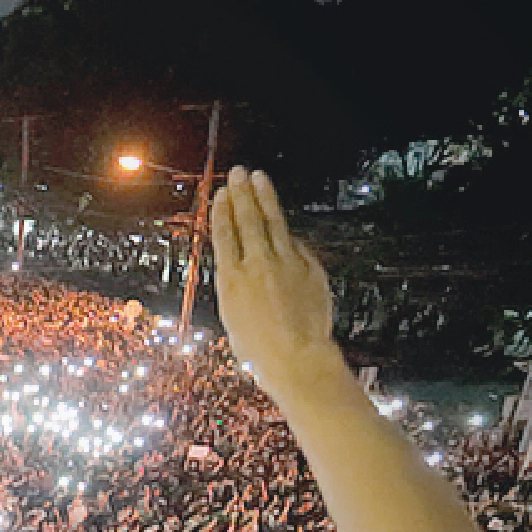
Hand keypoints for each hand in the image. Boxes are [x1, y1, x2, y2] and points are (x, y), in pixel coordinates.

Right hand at [210, 168, 342, 395]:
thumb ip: (238, 286)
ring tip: (260, 179)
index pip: (225, 234)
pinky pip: (296, 245)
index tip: (222, 194)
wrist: (296, 358)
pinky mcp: (310, 269)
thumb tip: (244, 267)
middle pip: (248, 220)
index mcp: (232, 279)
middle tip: (238, 173)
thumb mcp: (233, 317)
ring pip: (274, 223)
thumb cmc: (260, 350)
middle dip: (242, 194)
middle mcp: (258, 265)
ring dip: (266, 198)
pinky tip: (284, 224)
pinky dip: (287, 233)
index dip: (223, 211)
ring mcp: (287, 263)